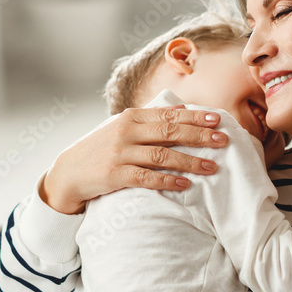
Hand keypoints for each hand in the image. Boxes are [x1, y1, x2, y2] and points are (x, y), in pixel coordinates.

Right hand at [41, 106, 229, 213]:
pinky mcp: (115, 175)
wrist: (68, 172)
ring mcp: (120, 153)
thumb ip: (150, 118)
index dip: (195, 117)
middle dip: (199, 136)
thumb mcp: (122, 127)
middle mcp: (126, 131)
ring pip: (162, 155)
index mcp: (131, 117)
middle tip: (223, 140)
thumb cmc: (101, 149)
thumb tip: (180, 107)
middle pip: (170, 132)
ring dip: (190, 161)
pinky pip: (147, 178)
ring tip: (212, 166)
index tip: (217, 119)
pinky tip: (185, 184)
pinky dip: (168, 181)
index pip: (169, 114)